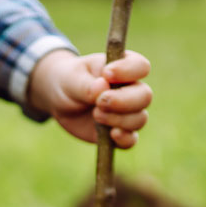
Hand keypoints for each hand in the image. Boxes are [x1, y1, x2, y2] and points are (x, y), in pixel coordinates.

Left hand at [28, 49, 152, 147]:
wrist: (60, 101)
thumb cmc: (69, 81)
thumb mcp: (71, 78)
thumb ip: (86, 83)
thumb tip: (102, 86)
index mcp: (123, 67)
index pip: (141, 66)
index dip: (128, 71)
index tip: (106, 74)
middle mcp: (130, 90)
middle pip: (145, 96)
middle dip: (123, 101)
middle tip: (99, 102)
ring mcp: (127, 112)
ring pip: (140, 119)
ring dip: (119, 120)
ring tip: (95, 115)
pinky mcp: (119, 132)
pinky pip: (131, 140)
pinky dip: (124, 139)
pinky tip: (111, 135)